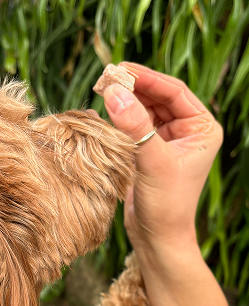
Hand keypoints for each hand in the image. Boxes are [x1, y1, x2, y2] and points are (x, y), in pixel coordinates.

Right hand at [103, 63, 222, 252]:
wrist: (157, 237)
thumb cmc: (166, 204)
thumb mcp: (153, 162)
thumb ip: (135, 126)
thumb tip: (114, 91)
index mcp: (202, 129)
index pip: (174, 92)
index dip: (148, 78)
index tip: (121, 69)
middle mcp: (186, 131)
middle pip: (158, 98)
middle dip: (134, 87)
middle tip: (106, 77)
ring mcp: (167, 141)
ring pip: (145, 110)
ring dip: (126, 101)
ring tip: (103, 90)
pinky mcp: (149, 152)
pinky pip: (134, 126)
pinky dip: (121, 119)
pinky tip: (108, 112)